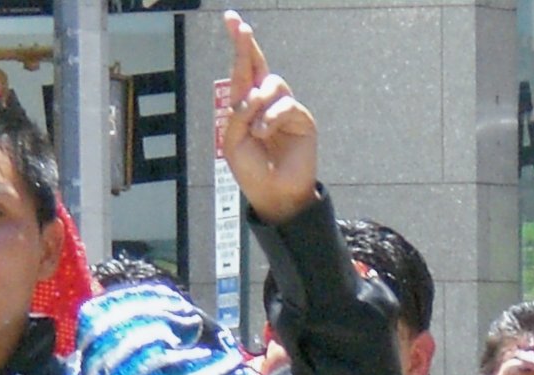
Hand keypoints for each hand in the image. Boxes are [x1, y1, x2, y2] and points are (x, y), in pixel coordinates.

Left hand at [218, 11, 316, 223]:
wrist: (274, 195)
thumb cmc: (251, 171)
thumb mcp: (233, 141)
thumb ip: (238, 113)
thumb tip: (253, 93)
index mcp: (246, 104)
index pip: (243, 70)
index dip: (239, 44)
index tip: (232, 19)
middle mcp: (265, 102)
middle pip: (259, 64)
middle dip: (247, 45)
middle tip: (240, 28)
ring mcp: (285, 109)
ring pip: (273, 84)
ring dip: (258, 103)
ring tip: (254, 128)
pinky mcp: (302, 120)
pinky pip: (285, 105)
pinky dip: (271, 118)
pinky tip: (264, 134)